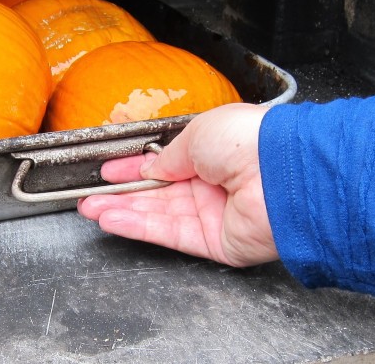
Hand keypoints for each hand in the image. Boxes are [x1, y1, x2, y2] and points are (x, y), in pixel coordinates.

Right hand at [77, 102, 277, 266]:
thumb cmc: (248, 140)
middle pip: (159, 193)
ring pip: (159, 215)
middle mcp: (214, 184)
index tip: (110, 170)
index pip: (167, 163)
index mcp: (215, 152)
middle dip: (123, 193)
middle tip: (92, 195)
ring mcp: (213, 215)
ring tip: (91, 208)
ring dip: (123, 211)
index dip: (136, 167)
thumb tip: (151, 166)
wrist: (283, 172)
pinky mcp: (214, 242)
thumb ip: (168, 155)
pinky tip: (112, 219)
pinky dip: (138, 227)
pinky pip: (169, 234)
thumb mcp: (198, 133)